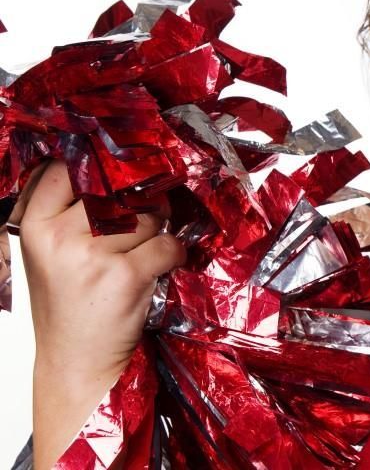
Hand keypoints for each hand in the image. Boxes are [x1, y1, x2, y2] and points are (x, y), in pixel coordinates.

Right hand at [8, 158, 184, 466]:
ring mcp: (92, 256)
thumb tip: (122, 169)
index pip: (66, 169)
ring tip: (141, 254)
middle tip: (137, 227)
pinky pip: (167, 245)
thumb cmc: (69, 302)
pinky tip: (158, 269)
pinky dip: (173, 255)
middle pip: (118, 191)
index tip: (114, 180)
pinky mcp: (125, 276)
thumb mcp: (52, 252)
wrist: (76, 361)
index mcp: (35, 225)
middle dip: (138, 204)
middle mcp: (59, 236)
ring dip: (157, 232)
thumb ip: (72, 211)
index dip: (98, 170)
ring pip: (148, 216)